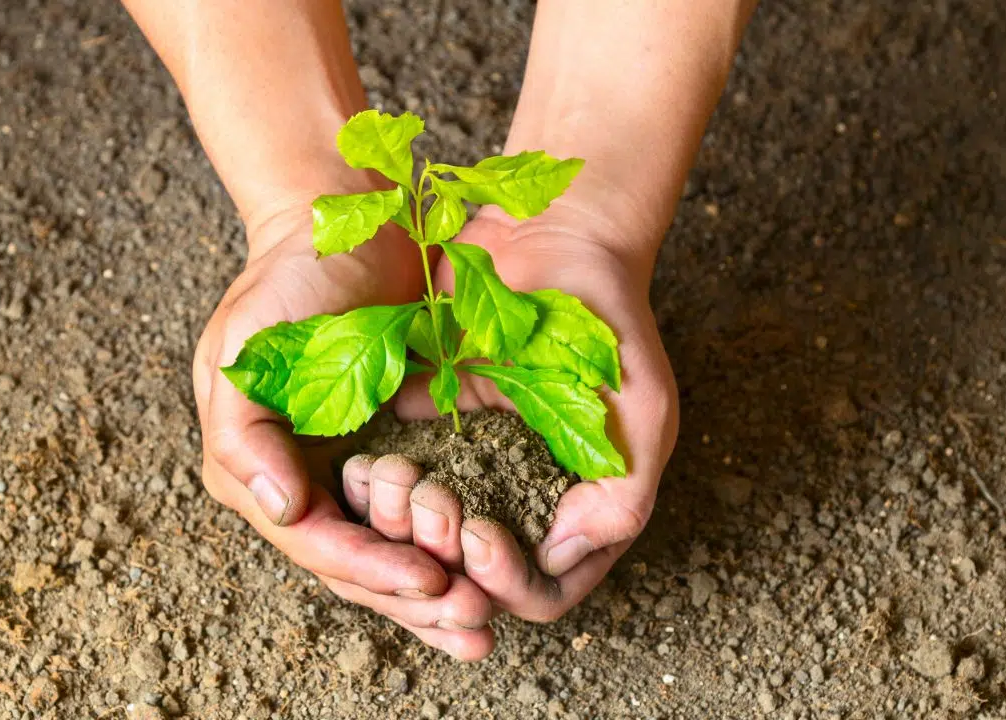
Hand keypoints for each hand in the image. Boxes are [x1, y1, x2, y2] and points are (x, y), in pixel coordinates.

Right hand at [192, 205, 496, 659]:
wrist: (346, 227)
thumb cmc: (289, 278)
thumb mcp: (247, 345)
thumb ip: (248, 433)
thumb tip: (284, 512)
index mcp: (257, 469)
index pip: (317, 542)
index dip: (372, 570)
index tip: (432, 581)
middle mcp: (300, 483)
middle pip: (358, 566)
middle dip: (415, 600)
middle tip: (476, 627)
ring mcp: (349, 473)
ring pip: (394, 554)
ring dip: (438, 594)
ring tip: (488, 623)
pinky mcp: (396, 453)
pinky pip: (424, 516)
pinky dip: (454, 547)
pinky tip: (493, 574)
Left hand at [346, 199, 678, 622]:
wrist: (554, 235)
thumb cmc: (611, 323)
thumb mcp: (641, 410)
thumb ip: (623, 495)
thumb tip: (559, 556)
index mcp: (577, 510)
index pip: (538, 590)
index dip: (504, 581)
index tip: (478, 534)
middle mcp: (520, 499)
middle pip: (470, 574)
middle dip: (442, 554)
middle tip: (430, 508)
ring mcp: (472, 462)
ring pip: (424, 531)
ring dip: (402, 522)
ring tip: (392, 482)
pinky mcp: (429, 421)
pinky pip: (392, 470)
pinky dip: (375, 474)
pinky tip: (364, 455)